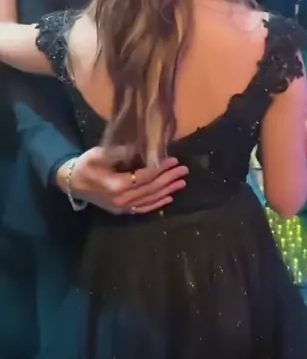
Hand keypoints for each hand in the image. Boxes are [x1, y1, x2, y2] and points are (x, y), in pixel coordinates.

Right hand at [56, 147, 188, 214]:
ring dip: (167, 191)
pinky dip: (157, 203)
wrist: (71, 182)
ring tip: (182, 182)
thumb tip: (140, 147)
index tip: (173, 160)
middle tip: (184, 170)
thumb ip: (119, 152)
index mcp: (116, 186)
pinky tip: (169, 198)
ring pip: (150, 199)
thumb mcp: (99, 154)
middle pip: (150, 189)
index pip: (144, 177)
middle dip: (169, 179)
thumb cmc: (85, 165)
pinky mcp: (122, 210)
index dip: (160, 169)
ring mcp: (122, 207)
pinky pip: (143, 208)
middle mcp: (122, 200)